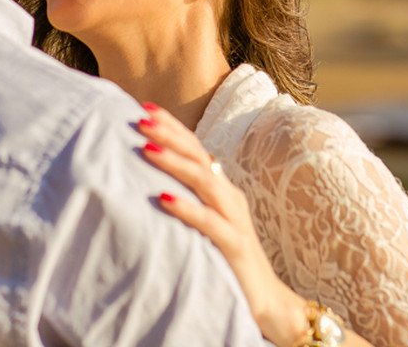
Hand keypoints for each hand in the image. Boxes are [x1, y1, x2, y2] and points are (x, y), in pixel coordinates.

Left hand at [137, 102, 371, 346]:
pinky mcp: (235, 246)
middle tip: (139, 119)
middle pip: (199, 156)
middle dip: (170, 135)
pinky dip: (187, 209)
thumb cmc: (226, 257)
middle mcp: (229, 197)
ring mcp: (235, 220)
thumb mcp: (205, 221)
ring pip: (205, 182)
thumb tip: (149, 179)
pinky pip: (210, 223)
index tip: (144, 107)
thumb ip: (186, 198)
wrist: (267, 300)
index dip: (173, 126)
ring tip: (147, 149)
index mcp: (221, 189)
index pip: (195, 148)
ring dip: (175, 163)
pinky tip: (164, 199)